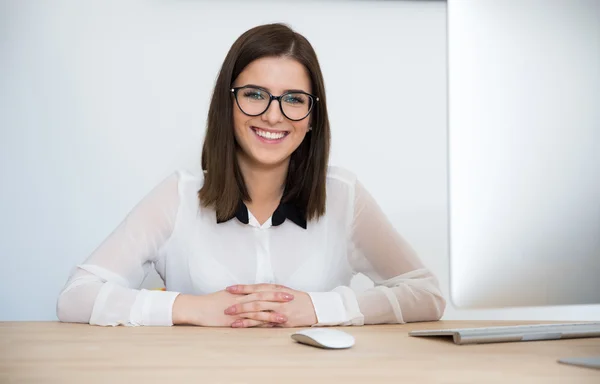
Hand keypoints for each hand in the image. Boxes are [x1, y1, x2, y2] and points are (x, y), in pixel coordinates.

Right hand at [172, 290, 293, 326]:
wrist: (198, 307)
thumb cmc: (211, 302)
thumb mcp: (228, 296)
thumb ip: (241, 295)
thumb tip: (250, 295)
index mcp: (241, 292)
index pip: (261, 288)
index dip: (274, 289)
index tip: (286, 289)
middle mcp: (241, 298)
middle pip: (263, 296)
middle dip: (278, 297)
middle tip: (291, 297)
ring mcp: (238, 309)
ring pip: (258, 309)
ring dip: (272, 313)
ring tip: (285, 316)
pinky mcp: (234, 319)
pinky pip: (248, 321)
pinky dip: (259, 323)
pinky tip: (268, 327)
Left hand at [225, 284, 317, 327]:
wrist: (316, 308)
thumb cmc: (298, 299)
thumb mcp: (284, 291)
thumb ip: (269, 291)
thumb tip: (253, 290)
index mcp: (276, 289)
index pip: (256, 288)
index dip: (242, 288)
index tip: (229, 289)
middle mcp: (277, 299)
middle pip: (255, 300)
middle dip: (240, 303)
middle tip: (226, 306)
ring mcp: (279, 311)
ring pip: (259, 312)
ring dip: (244, 315)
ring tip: (231, 318)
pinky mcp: (282, 322)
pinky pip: (265, 323)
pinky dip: (253, 324)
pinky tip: (243, 326)